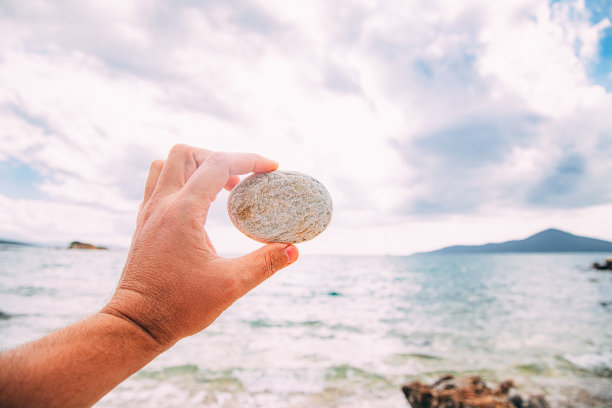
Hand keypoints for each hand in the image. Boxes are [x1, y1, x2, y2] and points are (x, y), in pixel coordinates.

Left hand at [101, 144, 298, 347]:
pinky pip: (159, 186)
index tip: (271, 168)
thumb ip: (265, 263)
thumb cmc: (179, 307)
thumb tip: (293, 250)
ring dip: (194, 167)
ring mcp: (148, 213)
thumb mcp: (230, 285)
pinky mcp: (144, 224)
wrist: (136, 325)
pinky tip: (199, 208)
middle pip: (185, 154)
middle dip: (217, 158)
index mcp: (183, 212)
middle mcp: (161, 205)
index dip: (249, 160)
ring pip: (166, 166)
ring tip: (219, 190)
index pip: (217, 164)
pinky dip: (181, 183)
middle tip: (239, 182)